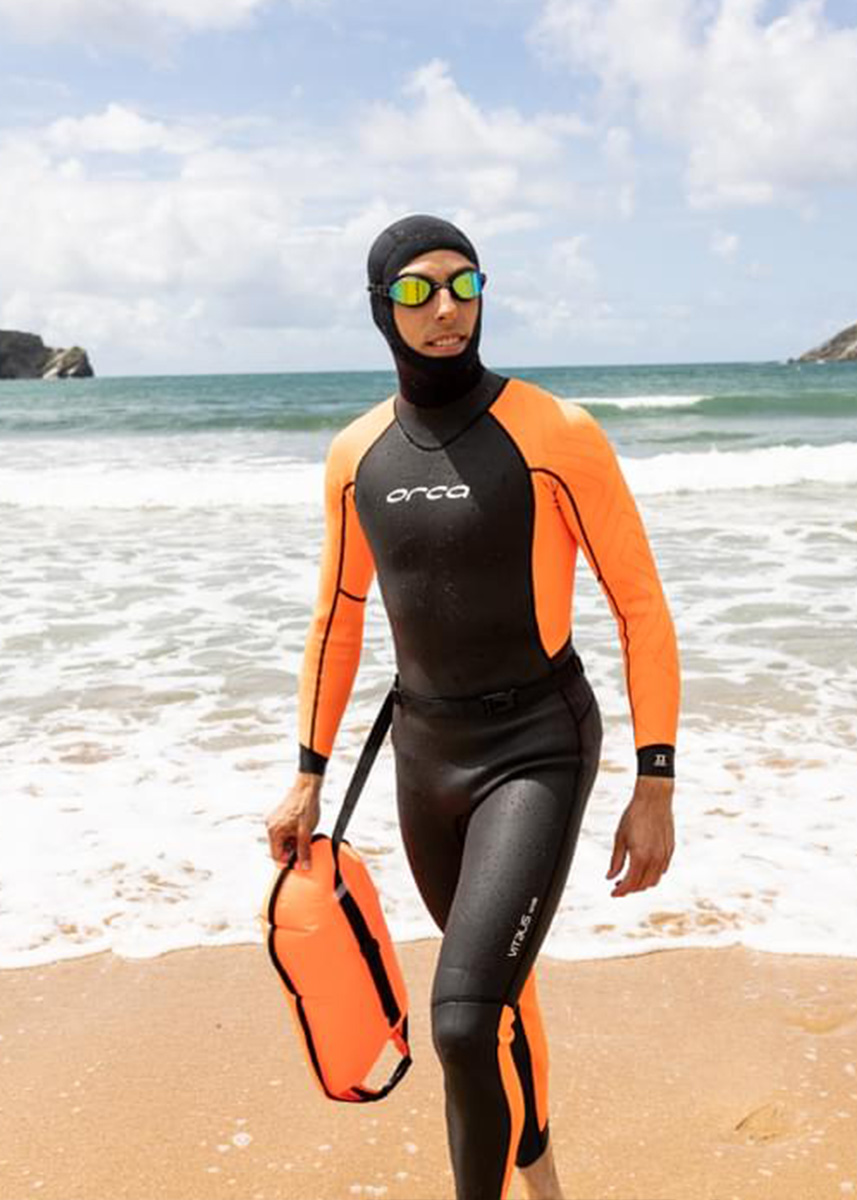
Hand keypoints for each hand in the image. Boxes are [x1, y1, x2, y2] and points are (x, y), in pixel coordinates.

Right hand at [265, 773, 321, 868]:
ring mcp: (274, 820)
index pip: (276, 856)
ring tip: (305, 838)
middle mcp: (270, 825)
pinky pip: (284, 831)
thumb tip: (305, 866)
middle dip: (292, 851)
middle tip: (305, 851)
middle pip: (279, 848)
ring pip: (283, 839)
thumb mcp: (306, 832)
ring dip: (293, 843)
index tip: (300, 864)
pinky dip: (292, 834)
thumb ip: (304, 850)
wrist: (307, 787)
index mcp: (273, 831)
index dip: (288, 862)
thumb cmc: (305, 806)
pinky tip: (302, 831)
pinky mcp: (280, 815)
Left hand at [606, 776, 674, 897]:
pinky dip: (652, 875)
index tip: (613, 893)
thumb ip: (616, 860)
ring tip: (630, 878)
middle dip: (630, 889)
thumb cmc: (634, 815)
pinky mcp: (670, 850)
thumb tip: (610, 877)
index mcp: (640, 857)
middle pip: (643, 885)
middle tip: (618, 886)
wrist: (654, 799)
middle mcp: (655, 859)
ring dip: (642, 884)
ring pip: (654, 880)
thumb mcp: (619, 837)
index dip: (620, 891)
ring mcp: (665, 855)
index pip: (630, 883)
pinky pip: (662, 870)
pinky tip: (643, 868)